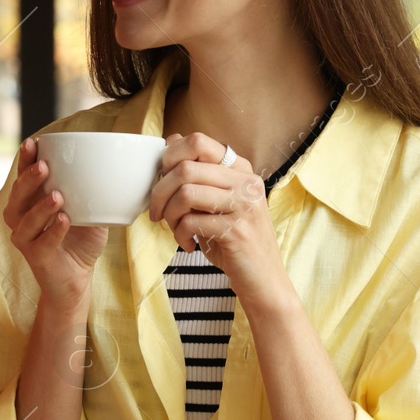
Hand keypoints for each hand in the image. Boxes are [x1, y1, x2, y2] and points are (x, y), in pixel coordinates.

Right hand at [2, 137, 108, 307]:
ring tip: (57, 195)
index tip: (33, 143)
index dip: (25, 160)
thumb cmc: (80, 241)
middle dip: (29, 179)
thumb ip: (91, 192)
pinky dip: (53, 230)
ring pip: (25, 219)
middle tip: (44, 166)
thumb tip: (110, 167)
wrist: (77, 279)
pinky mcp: (35, 258)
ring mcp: (25, 239)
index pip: (23, 176)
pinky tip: (65, 220)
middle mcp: (21, 218)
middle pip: (17, 195)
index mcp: (31, 201)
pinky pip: (41, 242)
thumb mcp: (89, 211)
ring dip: (40, 206)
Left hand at [148, 132, 285, 298]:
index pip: (198, 142)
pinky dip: (179, 235)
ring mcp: (245, 205)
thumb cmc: (233, 239)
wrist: (263, 279)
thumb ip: (198, 173)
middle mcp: (246, 182)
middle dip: (160, 191)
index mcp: (240, 169)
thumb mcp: (215, 201)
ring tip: (174, 228)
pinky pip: (191, 221)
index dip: (169, 157)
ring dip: (169, 214)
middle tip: (156, 212)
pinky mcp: (237, 230)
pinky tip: (188, 244)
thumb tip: (171, 139)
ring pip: (186, 192)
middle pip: (186, 168)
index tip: (161, 180)